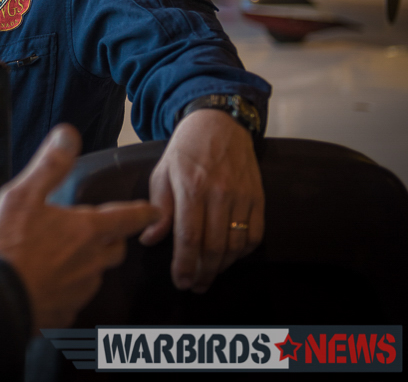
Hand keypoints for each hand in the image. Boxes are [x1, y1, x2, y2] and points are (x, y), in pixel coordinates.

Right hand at [0, 125, 159, 330]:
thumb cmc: (8, 248)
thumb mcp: (22, 195)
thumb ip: (49, 165)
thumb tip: (68, 136)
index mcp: (86, 230)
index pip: (128, 217)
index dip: (144, 212)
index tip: (155, 211)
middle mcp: (92, 261)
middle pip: (117, 249)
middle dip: (114, 239)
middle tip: (100, 232)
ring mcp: (81, 290)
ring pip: (96, 273)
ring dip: (87, 263)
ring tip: (62, 257)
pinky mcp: (67, 312)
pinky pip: (75, 297)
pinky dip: (66, 288)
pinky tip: (47, 284)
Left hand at [139, 108, 263, 292]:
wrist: (219, 123)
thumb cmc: (185, 150)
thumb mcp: (162, 173)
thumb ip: (158, 208)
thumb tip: (149, 239)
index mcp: (191, 187)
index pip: (189, 237)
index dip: (185, 265)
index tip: (181, 281)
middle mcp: (220, 193)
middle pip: (214, 247)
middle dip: (203, 272)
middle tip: (195, 286)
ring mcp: (242, 196)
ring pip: (236, 245)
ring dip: (222, 266)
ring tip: (209, 275)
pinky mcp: (258, 196)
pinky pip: (255, 234)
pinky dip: (243, 252)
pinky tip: (230, 257)